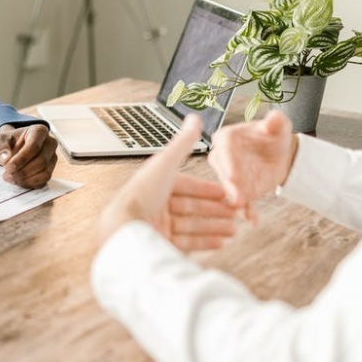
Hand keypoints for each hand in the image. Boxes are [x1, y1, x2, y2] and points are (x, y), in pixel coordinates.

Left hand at [0, 123, 57, 188]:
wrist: (13, 146)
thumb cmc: (9, 141)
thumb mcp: (0, 140)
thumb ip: (1, 148)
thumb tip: (5, 160)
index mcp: (39, 131)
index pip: (34, 147)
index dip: (21, 159)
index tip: (8, 167)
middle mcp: (50, 143)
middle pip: (41, 161)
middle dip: (23, 171)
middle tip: (7, 175)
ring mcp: (52, 157)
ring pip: (45, 173)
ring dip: (27, 179)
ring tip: (11, 178)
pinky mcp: (51, 169)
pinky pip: (44, 181)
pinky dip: (30, 184)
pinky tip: (18, 181)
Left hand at [97, 115, 236, 250]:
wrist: (125, 229)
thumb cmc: (142, 194)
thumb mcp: (166, 164)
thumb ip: (183, 143)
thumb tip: (195, 118)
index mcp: (156, 184)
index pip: (187, 185)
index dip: (208, 189)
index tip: (227, 193)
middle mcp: (156, 204)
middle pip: (192, 207)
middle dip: (216, 210)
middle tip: (236, 213)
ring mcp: (158, 225)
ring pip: (192, 226)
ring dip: (215, 227)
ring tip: (234, 230)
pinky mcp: (160, 243)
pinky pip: (187, 243)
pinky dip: (205, 242)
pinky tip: (221, 243)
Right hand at [208, 110, 297, 212]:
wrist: (279, 154)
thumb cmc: (273, 136)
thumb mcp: (278, 127)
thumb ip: (275, 122)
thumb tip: (275, 117)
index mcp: (226, 138)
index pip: (224, 149)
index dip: (229, 163)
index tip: (234, 176)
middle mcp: (222, 157)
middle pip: (223, 172)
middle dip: (230, 185)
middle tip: (237, 197)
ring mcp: (228, 175)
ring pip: (229, 189)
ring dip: (236, 200)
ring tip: (244, 209)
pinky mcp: (238, 190)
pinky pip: (241, 201)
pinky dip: (246, 211)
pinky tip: (253, 220)